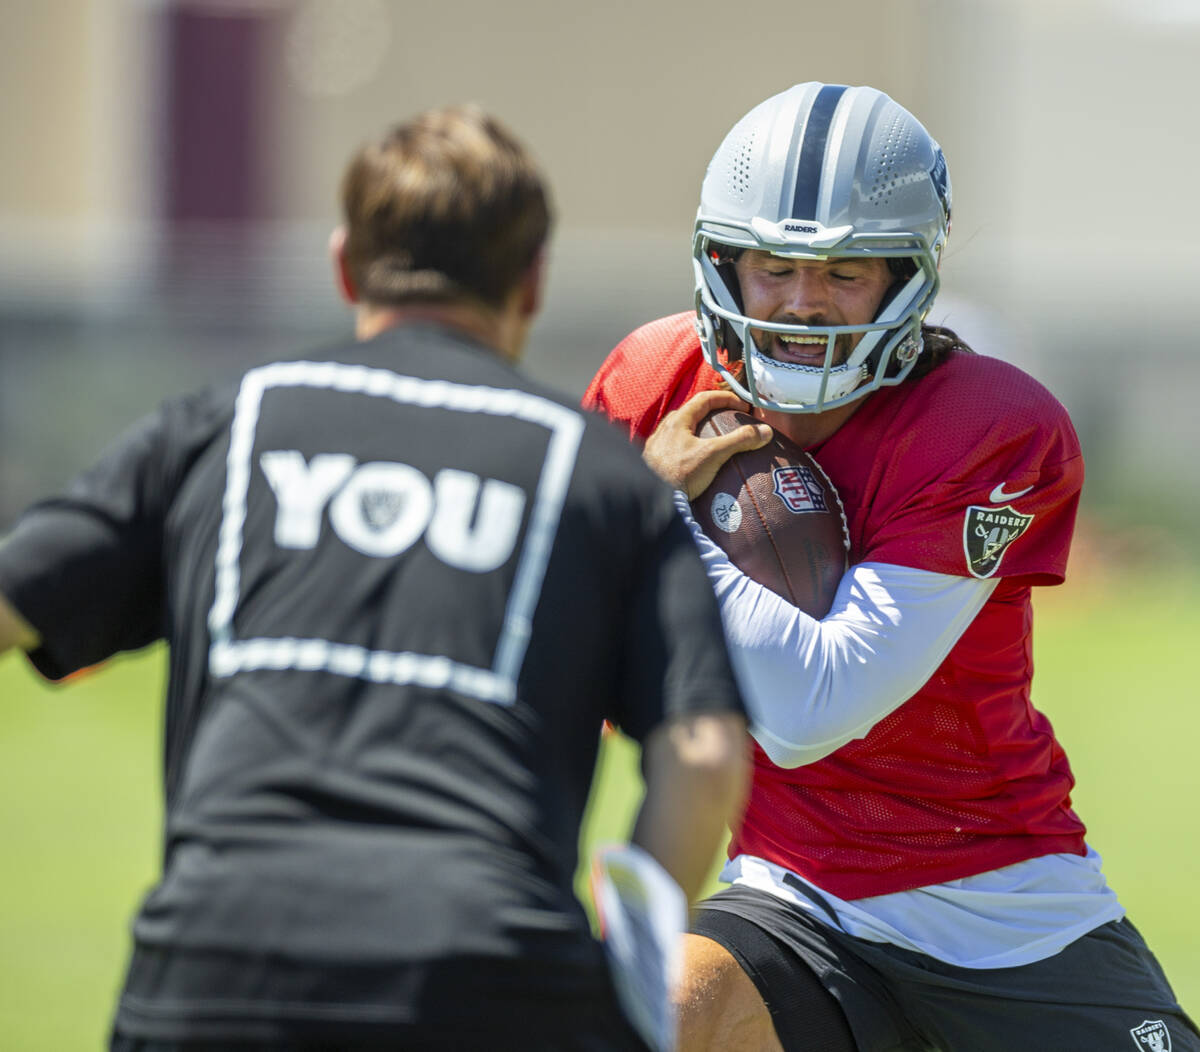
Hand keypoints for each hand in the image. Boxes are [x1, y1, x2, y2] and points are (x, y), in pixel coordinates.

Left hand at [642, 390, 772, 498]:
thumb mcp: (712, 455)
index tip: (744, 407)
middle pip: (693, 413)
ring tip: (717, 443)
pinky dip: (692, 449)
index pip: (705, 398)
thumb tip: (765, 431)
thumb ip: (738, 441)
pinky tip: (699, 463)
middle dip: (714, 413)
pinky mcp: (656, 463)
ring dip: (702, 431)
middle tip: (732, 421)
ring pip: (683, 431)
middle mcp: (665, 429)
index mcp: (678, 420)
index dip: (727, 398)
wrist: (650, 500)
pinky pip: (677, 448)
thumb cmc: (678, 474)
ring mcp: (658, 446)